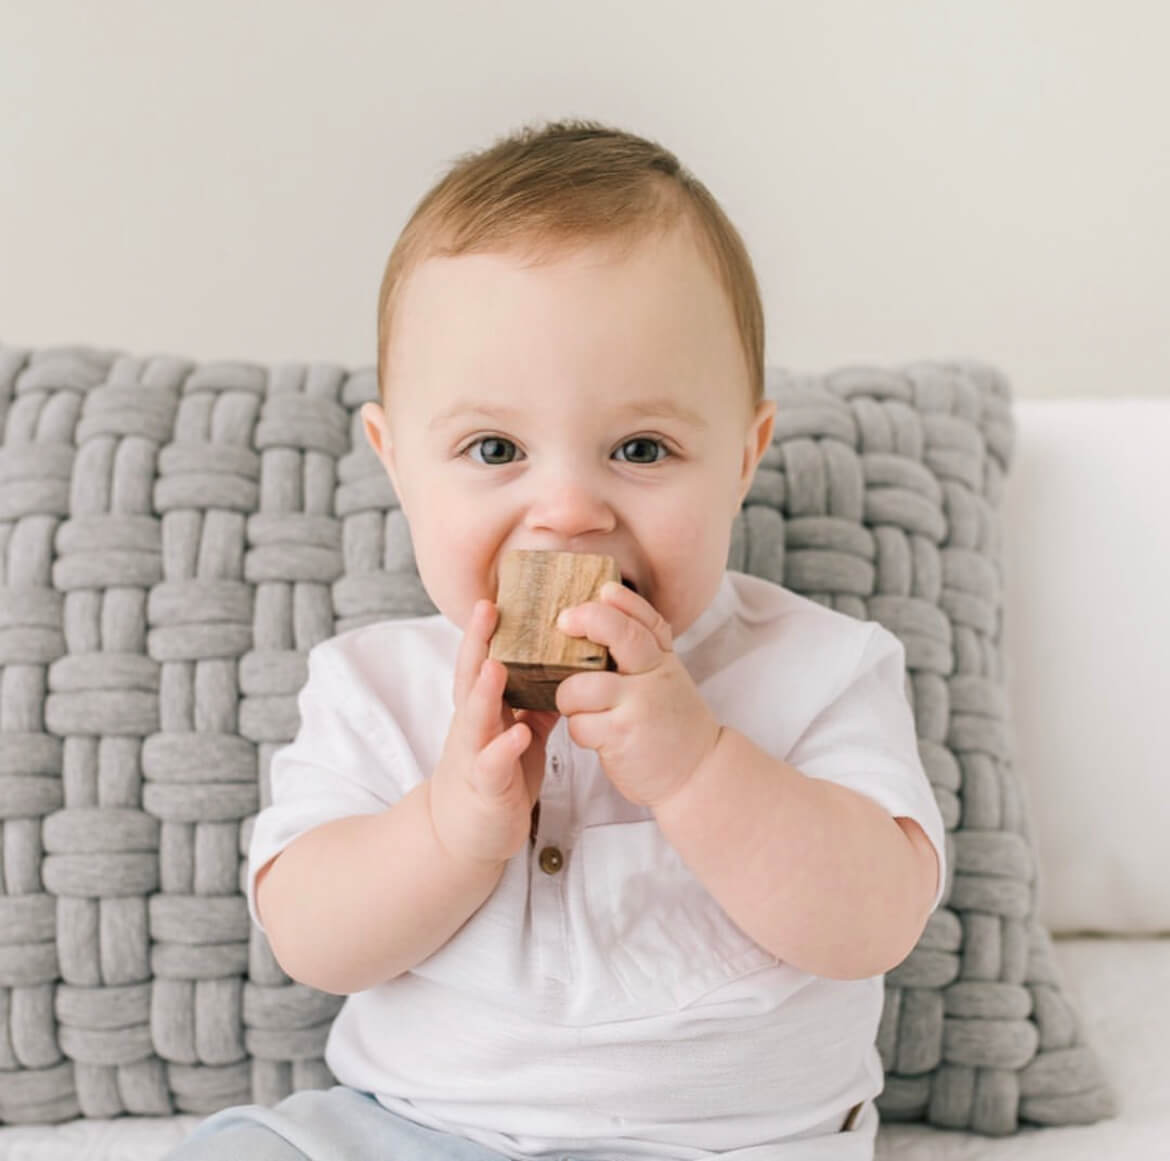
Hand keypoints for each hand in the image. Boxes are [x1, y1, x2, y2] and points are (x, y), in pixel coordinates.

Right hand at [429, 599, 560, 865]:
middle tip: (487, 608)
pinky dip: (504, 747)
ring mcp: (475, 754)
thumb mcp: (514, 733)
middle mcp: (472, 725)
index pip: (483, 660)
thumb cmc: (492, 777)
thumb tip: (560, 671)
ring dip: (485, 691)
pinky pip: (493, 764)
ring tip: (497, 665)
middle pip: (472, 676)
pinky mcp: (485, 786)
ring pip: (476, 717)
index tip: (496, 595)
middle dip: (479, 643)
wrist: (464, 835)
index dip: (487, 630)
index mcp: (482, 710)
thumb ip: (531, 703)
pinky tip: (518, 733)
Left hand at [554, 581, 722, 806]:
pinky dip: (579, 730)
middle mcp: (654, 677)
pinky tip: (594, 735)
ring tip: (579, 707)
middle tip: (564, 621)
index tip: (603, 591)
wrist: (699, 772)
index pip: (645, 620)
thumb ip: (646, 644)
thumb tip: (607, 599)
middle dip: (589, 621)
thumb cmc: (670, 721)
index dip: (622, 602)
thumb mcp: (667, 676)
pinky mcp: (622, 736)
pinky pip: (580, 724)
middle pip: (622, 635)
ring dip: (568, 696)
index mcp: (663, 660)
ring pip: (581, 686)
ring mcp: (639, 706)